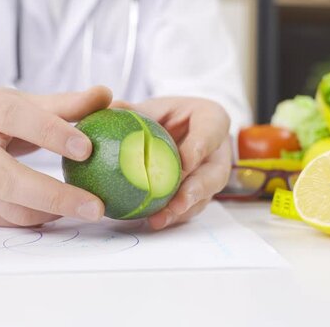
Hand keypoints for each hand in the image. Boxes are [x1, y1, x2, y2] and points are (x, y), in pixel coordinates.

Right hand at [0, 86, 112, 226]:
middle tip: (96, 206)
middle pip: (5, 178)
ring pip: (8, 207)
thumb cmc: (1, 118)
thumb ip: (68, 103)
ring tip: (89, 209)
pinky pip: (10, 221)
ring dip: (53, 212)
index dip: (49, 132)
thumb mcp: (29, 102)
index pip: (13, 117)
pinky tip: (64, 212)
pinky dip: (41, 219)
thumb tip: (107, 96)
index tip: (87, 149)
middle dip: (54, 195)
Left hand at [113, 97, 231, 229]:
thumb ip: (136, 111)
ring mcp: (211, 176)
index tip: (185, 163)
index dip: (200, 147)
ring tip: (160, 219)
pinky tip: (152, 222)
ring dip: (182, 210)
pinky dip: (172, 216)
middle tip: (178, 202)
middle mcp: (218, 152)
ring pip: (203, 196)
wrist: (179, 131)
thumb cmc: (169, 116)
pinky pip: (189, 208)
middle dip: (196, 190)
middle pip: (214, 174)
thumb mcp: (155, 107)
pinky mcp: (200, 195)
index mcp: (212, 120)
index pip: (211, 131)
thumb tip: (110, 109)